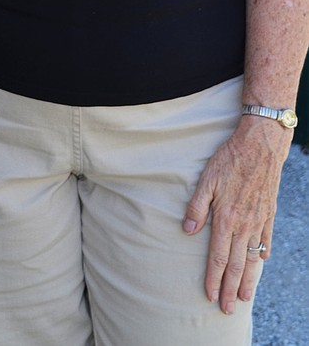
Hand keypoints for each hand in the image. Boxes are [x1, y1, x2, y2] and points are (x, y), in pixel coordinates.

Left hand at [183, 118, 290, 313]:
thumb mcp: (207, 180)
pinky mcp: (268, 214)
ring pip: (252, 258)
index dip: (213, 278)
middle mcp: (244, 226)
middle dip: (231, 289)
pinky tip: (261, 262)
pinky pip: (266, 240)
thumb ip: (197, 207)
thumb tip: (187, 232)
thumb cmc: (229, 160)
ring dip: (248, 280)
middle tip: (228, 309)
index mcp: (226, 219)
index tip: (209, 295)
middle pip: (236, 265)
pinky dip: (262, 254)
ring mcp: (259, 221)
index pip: (218, 257)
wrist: (260, 147)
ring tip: (245, 297)